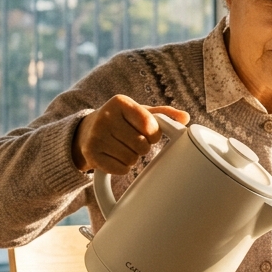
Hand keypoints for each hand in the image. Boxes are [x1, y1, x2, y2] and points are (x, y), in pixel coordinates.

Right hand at [71, 96, 189, 173]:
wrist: (86, 131)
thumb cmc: (121, 120)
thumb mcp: (140, 112)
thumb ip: (163, 114)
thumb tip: (186, 118)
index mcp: (121, 102)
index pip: (150, 125)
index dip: (154, 134)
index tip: (147, 132)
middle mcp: (105, 116)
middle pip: (142, 145)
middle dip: (143, 147)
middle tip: (134, 141)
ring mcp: (96, 136)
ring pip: (132, 159)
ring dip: (133, 157)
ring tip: (123, 148)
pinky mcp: (91, 155)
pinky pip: (120, 169)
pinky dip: (122, 167)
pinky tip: (115, 156)